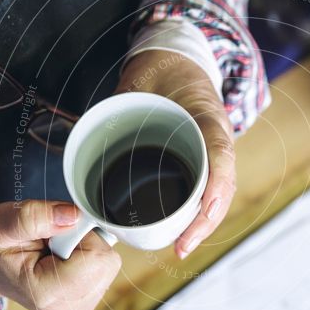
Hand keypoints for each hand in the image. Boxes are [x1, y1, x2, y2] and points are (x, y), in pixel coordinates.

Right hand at [0, 201, 121, 309]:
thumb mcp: (3, 223)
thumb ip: (36, 217)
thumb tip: (74, 215)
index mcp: (48, 294)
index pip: (98, 256)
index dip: (81, 234)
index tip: (54, 234)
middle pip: (107, 261)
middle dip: (84, 242)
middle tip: (52, 242)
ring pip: (108, 265)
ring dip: (85, 250)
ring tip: (53, 251)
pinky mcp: (86, 304)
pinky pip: (104, 271)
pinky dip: (87, 259)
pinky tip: (61, 261)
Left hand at [116, 50, 235, 258]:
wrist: (179, 62)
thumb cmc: (160, 71)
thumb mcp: (139, 80)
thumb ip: (118, 105)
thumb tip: (87, 136)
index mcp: (207, 115)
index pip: (219, 151)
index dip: (215, 184)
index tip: (204, 210)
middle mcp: (217, 137)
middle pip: (222, 185)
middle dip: (205, 220)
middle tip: (182, 246)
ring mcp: (214, 151)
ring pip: (217, 193)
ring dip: (203, 223)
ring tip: (181, 247)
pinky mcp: (204, 160)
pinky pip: (207, 190)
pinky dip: (197, 214)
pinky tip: (183, 232)